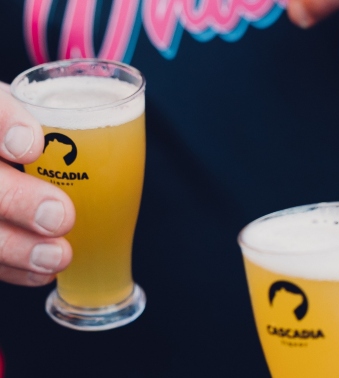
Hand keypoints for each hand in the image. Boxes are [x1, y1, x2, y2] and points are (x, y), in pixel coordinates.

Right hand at [0, 82, 73, 285]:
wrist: (9, 158)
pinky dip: (12, 267)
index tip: (31, 146)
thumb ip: (67, 120)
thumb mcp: (47, 113)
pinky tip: (44, 271)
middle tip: (61, 217)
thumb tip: (128, 128)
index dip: (3, 125)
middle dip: (17, 200)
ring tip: (59, 256)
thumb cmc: (36, 135)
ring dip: (14, 246)